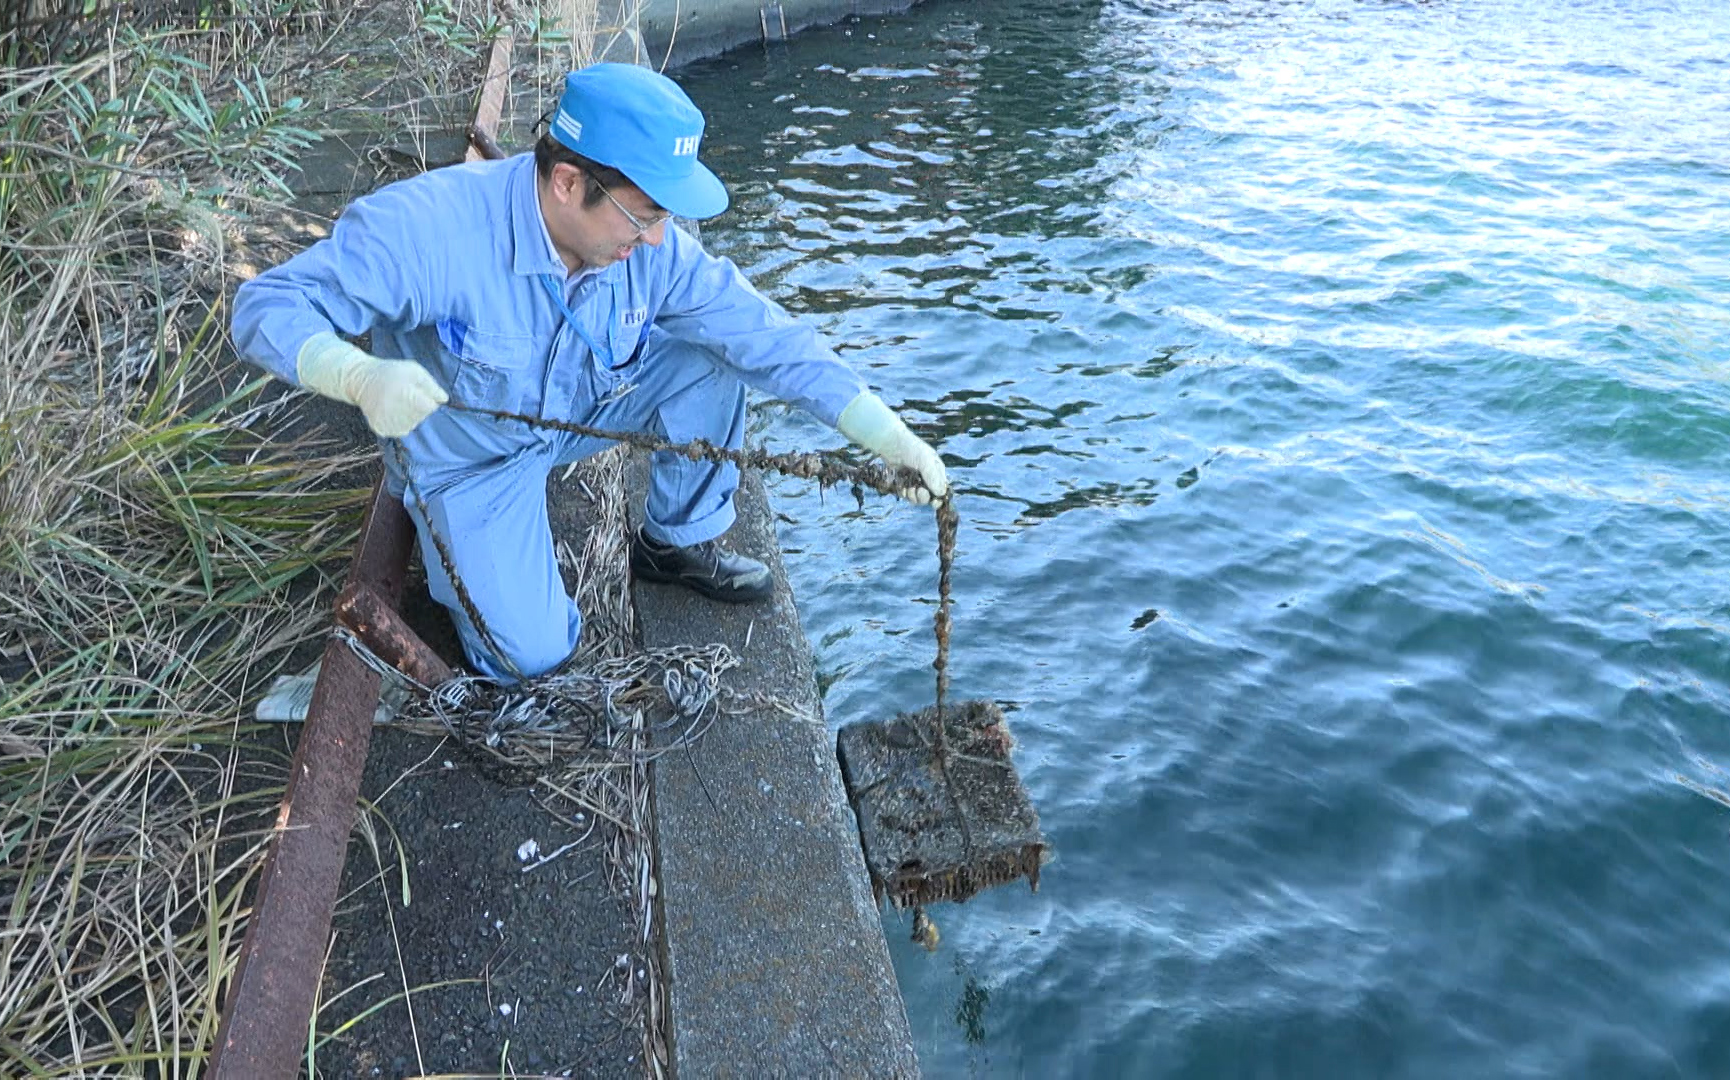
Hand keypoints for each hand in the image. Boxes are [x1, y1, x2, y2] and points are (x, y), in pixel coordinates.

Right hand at [296, 332, 447, 437]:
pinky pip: (401, 430)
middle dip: (418, 406)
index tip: (416, 390)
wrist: (360, 379)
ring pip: (412, 425)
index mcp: (404, 394)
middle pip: (421, 417)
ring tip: (397, 401)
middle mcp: (394, 411)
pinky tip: (392, 410)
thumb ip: (431, 385)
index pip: (430, 407)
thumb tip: (444, 400)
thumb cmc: (391, 373)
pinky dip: (400, 422)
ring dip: (410, 415)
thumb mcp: (414, 370)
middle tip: (404, 394)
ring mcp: (386, 422)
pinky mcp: (380, 429)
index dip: (426, 398)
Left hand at [835, 392, 948, 504]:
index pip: (942, 488)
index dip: (939, 497)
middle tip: (918, 492)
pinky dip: (905, 494)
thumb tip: (941, 494)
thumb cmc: (911, 449)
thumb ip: (934, 477)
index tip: (934, 502)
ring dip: (913, 496)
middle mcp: (927, 476)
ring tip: (908, 489)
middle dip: (924, 497)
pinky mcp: (904, 482)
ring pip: (917, 497)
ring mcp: (915, 479)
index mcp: (937, 470)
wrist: (890, 444)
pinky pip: (907, 494)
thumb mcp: (925, 461)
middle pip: (930, 496)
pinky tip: (902, 488)